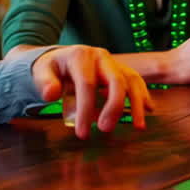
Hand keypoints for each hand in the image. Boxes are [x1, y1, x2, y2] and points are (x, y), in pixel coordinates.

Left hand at [29, 45, 152, 138]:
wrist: (62, 58)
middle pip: (115, 80)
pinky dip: (143, 95)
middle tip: (106, 129)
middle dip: (114, 106)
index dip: (86, 109)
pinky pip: (136, 81)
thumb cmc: (51, 68)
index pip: (87, 84)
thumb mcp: (41, 72)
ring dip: (137, 104)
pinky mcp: (121, 70)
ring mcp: (114, 63)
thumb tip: (50, 94)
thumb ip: (44, 82)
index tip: (82, 133)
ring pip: (131, 80)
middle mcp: (101, 57)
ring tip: (138, 126)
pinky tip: (149, 110)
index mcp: (81, 56)